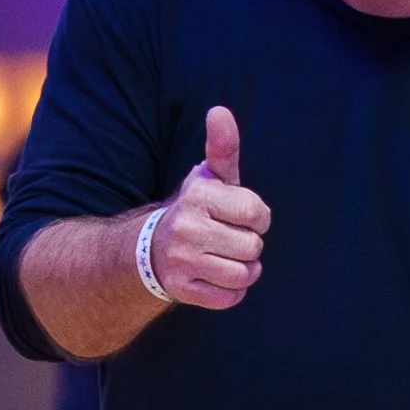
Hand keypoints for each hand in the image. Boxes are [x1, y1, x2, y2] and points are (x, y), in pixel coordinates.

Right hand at [144, 105, 269, 311]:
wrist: (152, 249)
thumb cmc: (197, 209)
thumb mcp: (209, 177)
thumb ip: (223, 147)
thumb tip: (219, 111)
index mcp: (198, 195)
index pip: (257, 213)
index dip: (258, 218)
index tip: (243, 217)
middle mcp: (186, 226)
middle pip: (253, 246)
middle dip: (250, 245)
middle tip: (230, 238)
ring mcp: (182, 260)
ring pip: (243, 274)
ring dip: (245, 270)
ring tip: (228, 258)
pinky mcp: (181, 289)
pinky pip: (229, 298)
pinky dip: (232, 292)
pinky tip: (217, 277)